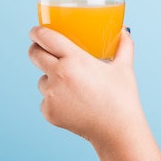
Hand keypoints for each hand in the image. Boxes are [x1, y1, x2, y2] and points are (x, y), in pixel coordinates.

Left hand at [28, 25, 138, 143]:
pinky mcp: (48, 112)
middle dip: (36, 49)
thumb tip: (125, 31)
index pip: (46, 38)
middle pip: (35, 55)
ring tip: (71, 86)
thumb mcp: (125, 68)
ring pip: (41, 79)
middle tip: (42, 50)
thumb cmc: (122, 97)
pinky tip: (72, 103)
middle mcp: (59, 75)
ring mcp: (51, 95)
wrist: (116, 130)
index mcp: (75, 59)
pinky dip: (55, 100)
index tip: (36, 31)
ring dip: (50, 78)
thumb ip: (124, 46)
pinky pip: (45, 100)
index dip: (38, 32)